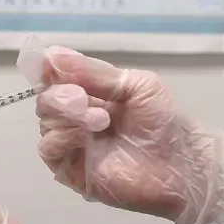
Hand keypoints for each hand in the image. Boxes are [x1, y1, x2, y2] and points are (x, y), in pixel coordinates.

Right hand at [34, 46, 223, 223]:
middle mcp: (74, 117)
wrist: (179, 164)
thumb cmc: (163, 122)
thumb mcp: (136, 85)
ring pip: (45, 121)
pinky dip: (61, 137)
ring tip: (100, 122)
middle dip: (61, 94)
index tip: (48, 63)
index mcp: (89, 94)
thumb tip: (53, 55)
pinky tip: (84, 136)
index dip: (48, 69)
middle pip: (46, 99)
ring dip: (68, 116)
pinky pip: (47, 147)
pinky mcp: (67, 168)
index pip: (55, 78)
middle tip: (84, 99)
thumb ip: (94, 72)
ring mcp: (70, 143)